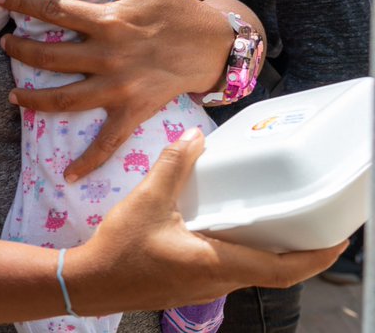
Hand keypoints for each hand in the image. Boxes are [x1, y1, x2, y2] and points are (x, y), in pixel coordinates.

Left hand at [0, 0, 232, 180]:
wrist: (213, 45)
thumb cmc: (173, 7)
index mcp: (108, 20)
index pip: (54, 9)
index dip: (22, 3)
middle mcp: (109, 55)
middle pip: (51, 56)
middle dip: (21, 52)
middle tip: (4, 46)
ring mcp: (119, 87)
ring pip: (67, 99)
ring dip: (36, 100)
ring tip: (13, 98)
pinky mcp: (132, 110)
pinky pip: (108, 142)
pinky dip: (89, 161)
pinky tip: (69, 176)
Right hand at [67, 129, 346, 315]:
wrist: (88, 283)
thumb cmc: (119, 249)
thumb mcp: (146, 200)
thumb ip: (173, 167)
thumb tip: (195, 138)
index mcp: (216, 263)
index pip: (283, 269)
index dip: (316, 256)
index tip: (338, 240)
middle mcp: (218, 281)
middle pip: (274, 272)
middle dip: (299, 252)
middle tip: (311, 223)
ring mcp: (204, 290)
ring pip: (251, 273)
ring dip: (269, 254)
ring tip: (273, 222)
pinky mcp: (190, 288)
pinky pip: (229, 272)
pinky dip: (242, 254)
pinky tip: (226, 232)